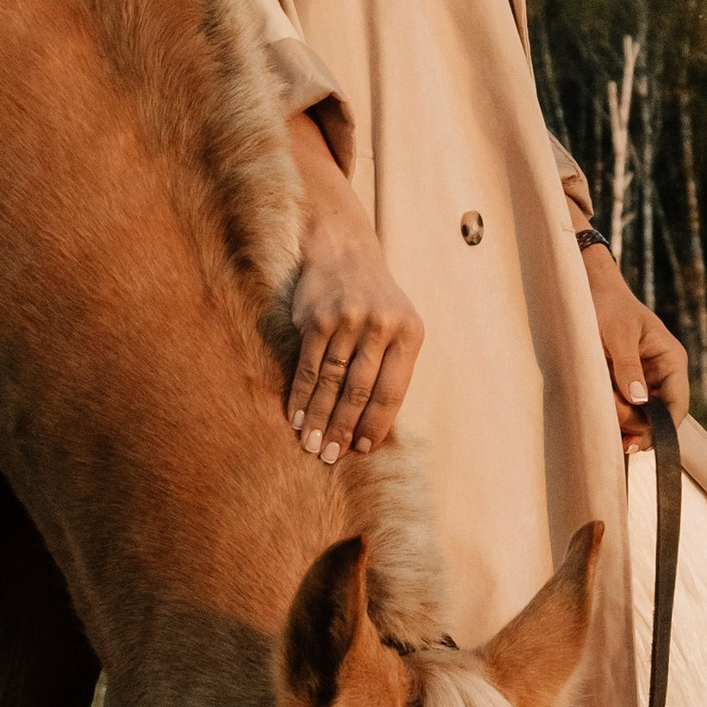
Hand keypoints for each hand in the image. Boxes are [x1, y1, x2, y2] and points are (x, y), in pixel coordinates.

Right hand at [285, 112, 423, 460]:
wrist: (343, 248)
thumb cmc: (374, 297)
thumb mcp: (397, 323)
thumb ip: (391, 366)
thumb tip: (374, 425)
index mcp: (410, 332)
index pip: (392, 391)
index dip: (375, 424)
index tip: (361, 449)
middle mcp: (382, 326)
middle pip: (360, 391)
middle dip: (343, 428)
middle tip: (330, 457)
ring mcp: (349, 321)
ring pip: (331, 382)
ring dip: (319, 418)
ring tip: (311, 445)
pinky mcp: (318, 318)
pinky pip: (308, 366)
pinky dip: (301, 395)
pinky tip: (296, 416)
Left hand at [580, 239, 688, 436]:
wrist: (589, 293)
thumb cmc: (608, 307)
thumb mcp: (618, 334)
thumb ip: (628, 366)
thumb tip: (640, 401)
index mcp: (672, 361)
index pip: (676, 406)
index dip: (661, 429)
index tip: (637, 440)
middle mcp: (663, 376)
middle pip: (658, 418)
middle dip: (634, 424)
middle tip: (608, 414)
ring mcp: (645, 383)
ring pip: (640, 418)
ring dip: (621, 421)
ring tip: (600, 407)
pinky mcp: (625, 386)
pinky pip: (624, 410)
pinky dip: (612, 417)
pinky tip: (599, 419)